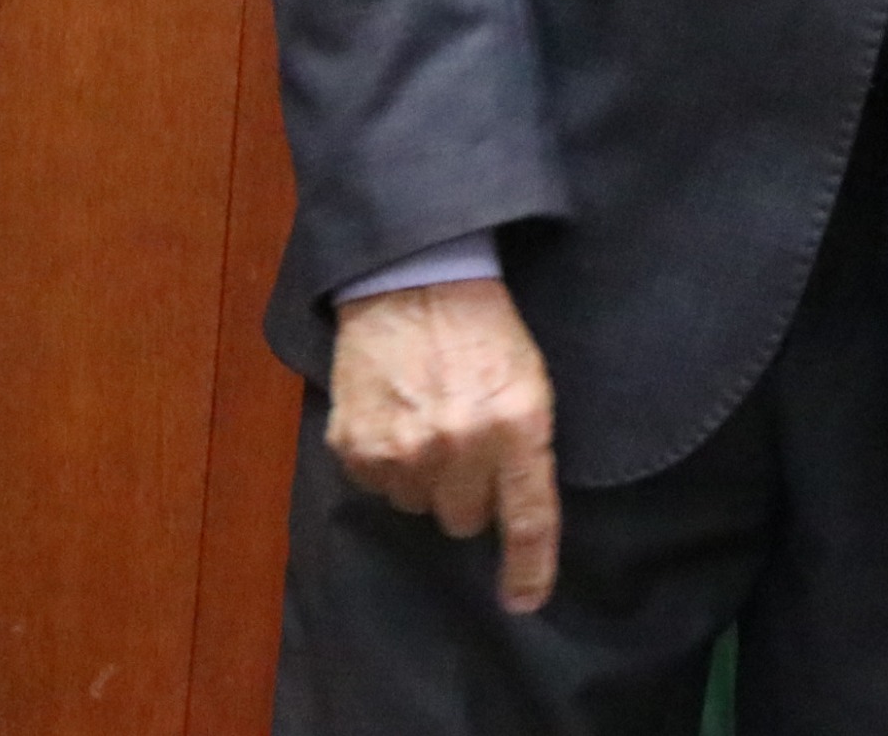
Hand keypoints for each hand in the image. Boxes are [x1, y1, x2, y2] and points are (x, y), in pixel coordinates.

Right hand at [327, 277, 560, 612]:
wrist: (417, 285)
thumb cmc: (487, 332)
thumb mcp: (531, 383)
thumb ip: (525, 448)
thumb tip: (512, 513)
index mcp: (517, 427)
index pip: (528, 518)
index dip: (529, 568)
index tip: (524, 601)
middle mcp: (460, 446)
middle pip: (464, 520)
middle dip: (468, 495)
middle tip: (468, 448)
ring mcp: (403, 449)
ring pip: (417, 506)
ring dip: (426, 478)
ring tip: (432, 422)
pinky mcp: (357, 445)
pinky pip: (378, 485)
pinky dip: (388, 463)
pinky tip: (398, 419)